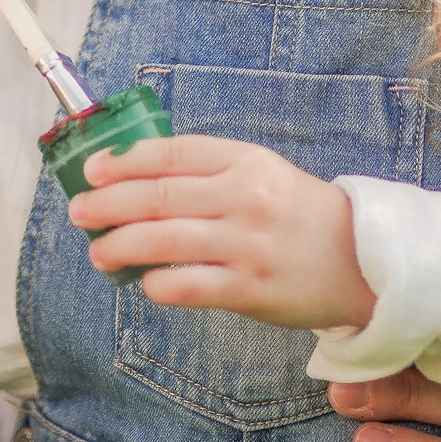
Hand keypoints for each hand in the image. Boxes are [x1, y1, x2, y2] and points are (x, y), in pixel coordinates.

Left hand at [68, 135, 375, 328]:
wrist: (360, 261)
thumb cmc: (296, 215)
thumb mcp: (261, 173)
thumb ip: (208, 171)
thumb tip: (134, 176)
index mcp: (246, 161)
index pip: (173, 153)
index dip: (125, 160)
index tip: (92, 170)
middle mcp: (245, 197)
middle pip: (159, 195)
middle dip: (109, 203)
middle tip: (80, 212)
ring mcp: (248, 243)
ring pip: (164, 239)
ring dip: (120, 244)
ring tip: (98, 251)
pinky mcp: (250, 288)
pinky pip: (188, 285)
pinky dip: (157, 283)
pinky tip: (144, 283)